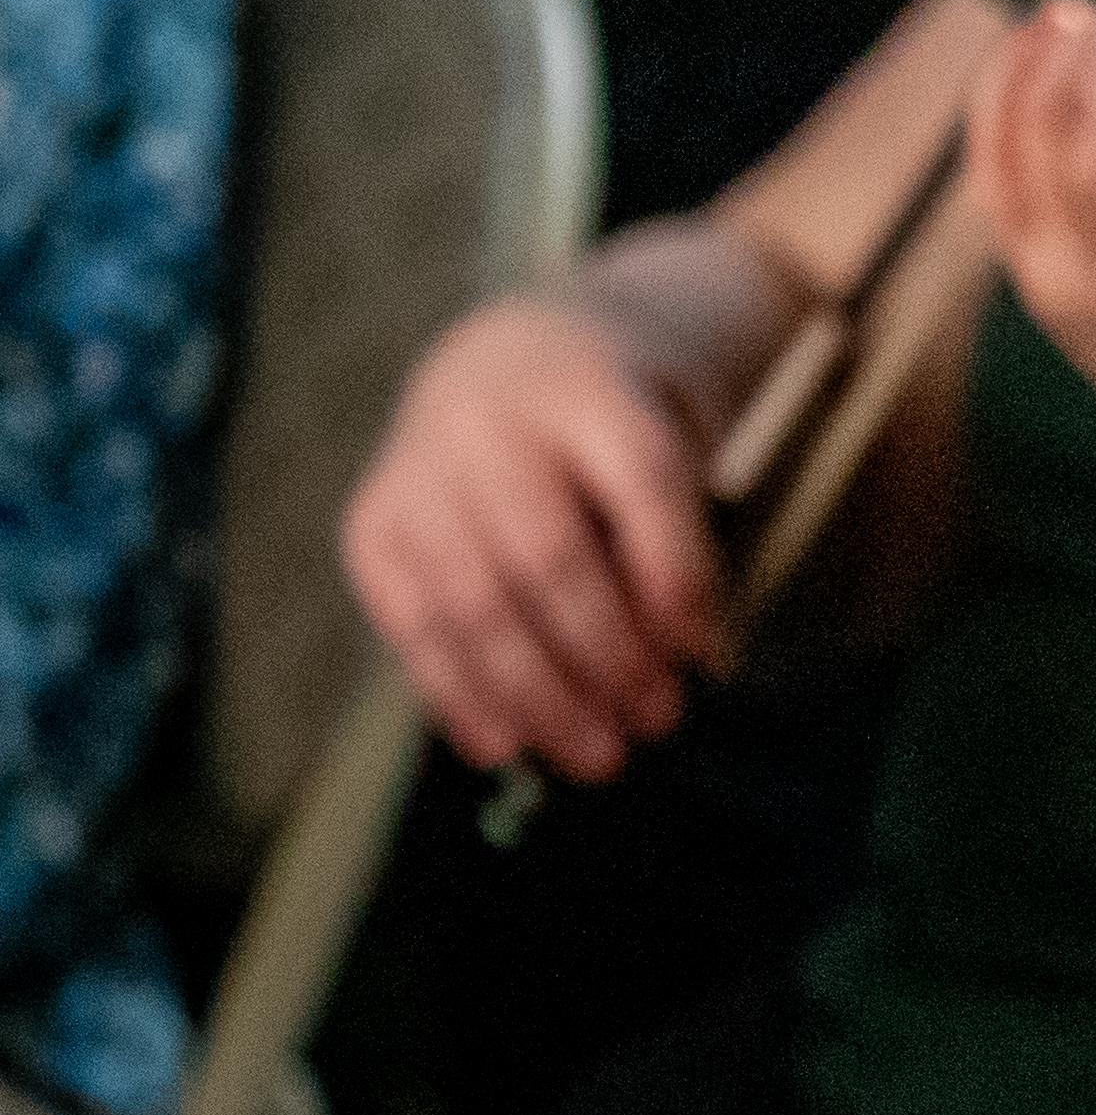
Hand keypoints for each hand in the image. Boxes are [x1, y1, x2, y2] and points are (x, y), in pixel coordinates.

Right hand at [346, 290, 722, 782]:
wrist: (507, 361)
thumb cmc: (612, 422)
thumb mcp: (669, 438)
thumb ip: (676, 530)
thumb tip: (692, 655)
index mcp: (588, 386)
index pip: (640, 476)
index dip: (672, 569)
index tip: (705, 652)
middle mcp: (492, 424)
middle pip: (550, 553)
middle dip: (607, 654)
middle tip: (658, 722)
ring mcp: (420, 474)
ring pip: (474, 602)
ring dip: (538, 695)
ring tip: (597, 752)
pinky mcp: (372, 524)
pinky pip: (411, 624)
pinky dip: (458, 693)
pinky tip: (504, 744)